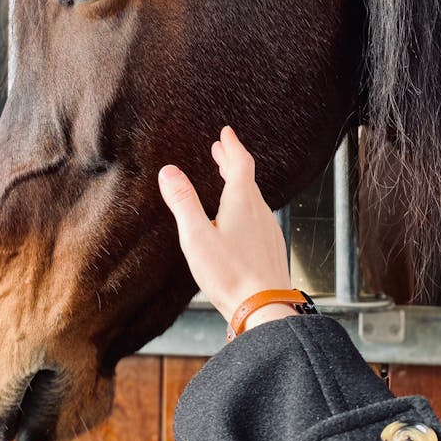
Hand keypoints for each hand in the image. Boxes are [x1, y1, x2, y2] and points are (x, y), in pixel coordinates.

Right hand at [158, 126, 296, 330]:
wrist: (265, 308)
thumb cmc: (229, 274)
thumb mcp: (197, 237)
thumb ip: (183, 202)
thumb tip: (169, 171)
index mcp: (242, 202)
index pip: (240, 163)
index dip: (232, 145)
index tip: (226, 132)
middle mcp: (260, 211)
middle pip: (248, 178)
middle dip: (232, 161)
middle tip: (221, 150)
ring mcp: (269, 230)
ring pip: (254, 198)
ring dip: (240, 183)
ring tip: (228, 181)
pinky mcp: (271, 247)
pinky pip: (259, 216)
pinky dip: (247, 205)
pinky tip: (241, 220)